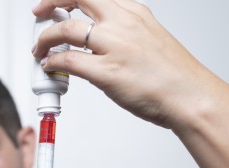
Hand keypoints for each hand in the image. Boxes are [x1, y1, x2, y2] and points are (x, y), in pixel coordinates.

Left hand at [32, 0, 207, 128]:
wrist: (190, 96)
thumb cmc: (174, 75)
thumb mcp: (150, 38)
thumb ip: (124, 35)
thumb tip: (99, 43)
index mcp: (134, 12)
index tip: (57, 3)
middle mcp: (123, 23)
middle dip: (50, 3)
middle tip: (38, 14)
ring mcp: (114, 46)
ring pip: (66, 29)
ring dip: (46, 38)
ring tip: (40, 49)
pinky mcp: (107, 72)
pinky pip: (68, 61)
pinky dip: (53, 62)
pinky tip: (50, 67)